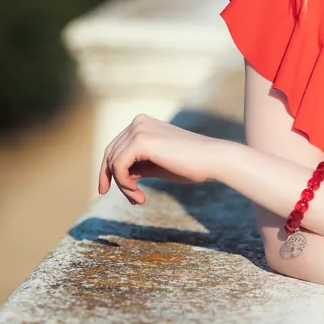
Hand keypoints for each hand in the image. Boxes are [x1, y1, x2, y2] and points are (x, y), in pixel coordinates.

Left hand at [97, 114, 232, 204]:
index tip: (112, 191)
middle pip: (110, 154)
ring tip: (139, 199)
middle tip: (132, 200)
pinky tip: (139, 195)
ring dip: (123, 186)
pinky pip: (118, 167)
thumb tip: (118, 175)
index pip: (115, 148)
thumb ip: (138, 165)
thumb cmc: (190, 165)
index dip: (110, 171)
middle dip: (114, 180)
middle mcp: (138, 122)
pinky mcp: (140, 141)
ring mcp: (138, 130)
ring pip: (113, 163)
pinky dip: (124, 184)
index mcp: (142, 124)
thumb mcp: (157, 164)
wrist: (213, 160)